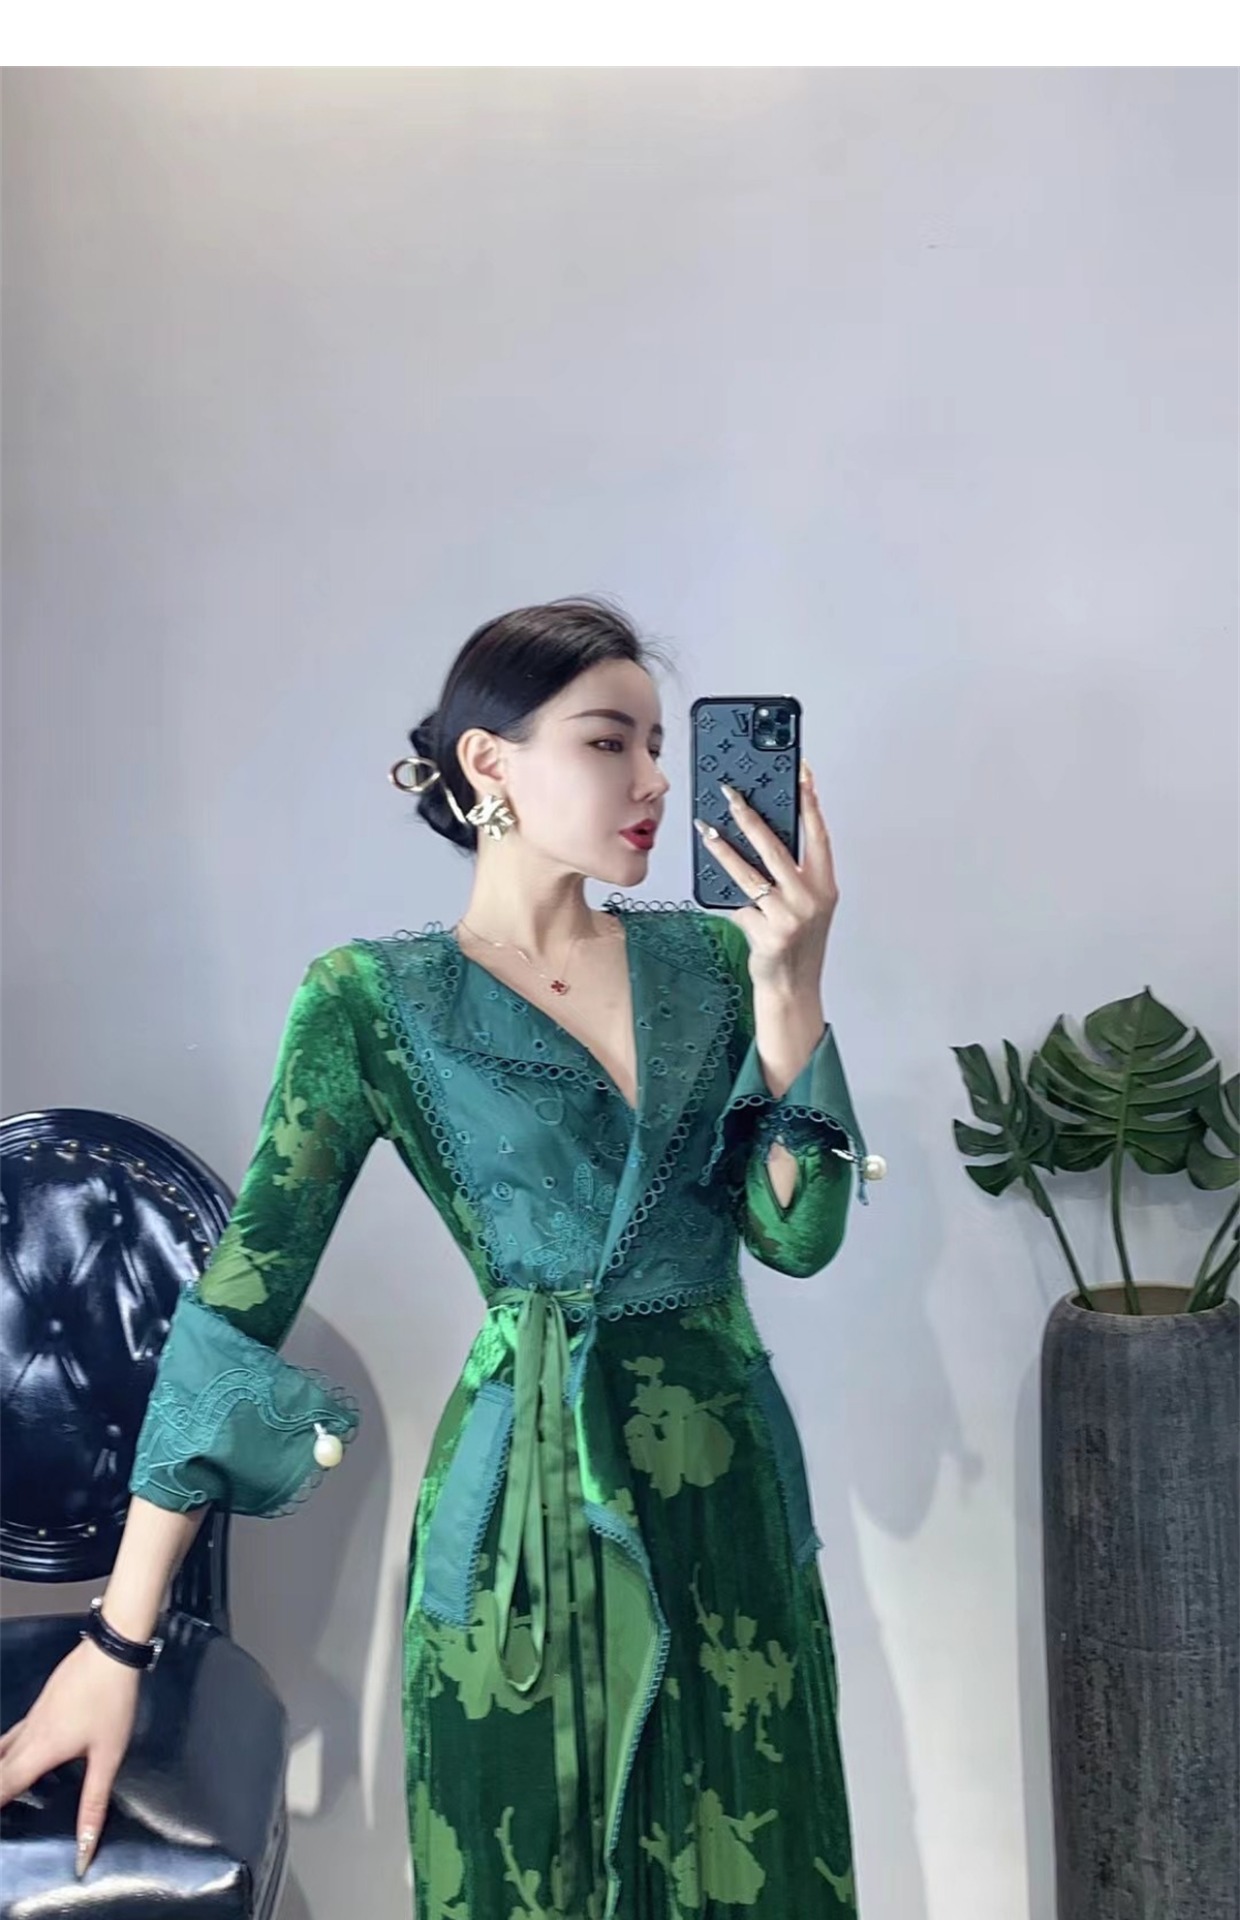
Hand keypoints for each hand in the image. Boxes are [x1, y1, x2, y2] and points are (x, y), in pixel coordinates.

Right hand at [0, 1637, 140, 1877]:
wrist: (111, 1650)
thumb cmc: (112, 1703)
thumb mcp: (108, 1757)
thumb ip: (94, 1804)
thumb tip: (84, 1849)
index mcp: (40, 1751)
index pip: (3, 1787)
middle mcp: (29, 1734)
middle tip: (1, 1801)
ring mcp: (34, 1715)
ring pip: (3, 1747)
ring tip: (3, 1784)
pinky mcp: (42, 1702)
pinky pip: (14, 1733)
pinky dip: (6, 1750)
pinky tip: (16, 1752)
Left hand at [695, 761, 838, 994]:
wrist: (792, 989)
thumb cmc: (797, 944)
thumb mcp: (806, 906)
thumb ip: (791, 875)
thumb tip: (759, 837)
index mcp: (825, 886)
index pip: (818, 835)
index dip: (810, 802)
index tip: (801, 773)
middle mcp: (810, 898)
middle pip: (776, 847)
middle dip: (750, 816)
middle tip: (731, 794)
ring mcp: (789, 916)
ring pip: (749, 873)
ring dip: (724, 848)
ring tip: (706, 830)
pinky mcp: (767, 933)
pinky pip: (737, 905)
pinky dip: (724, 899)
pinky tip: (711, 889)